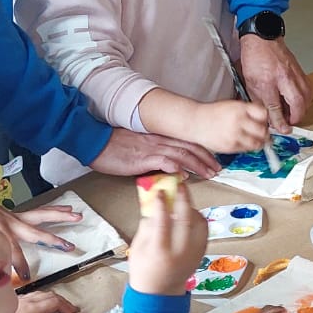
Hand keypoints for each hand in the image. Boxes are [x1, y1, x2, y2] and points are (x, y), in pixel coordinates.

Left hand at [0, 201, 80, 281]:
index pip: (12, 250)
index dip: (20, 264)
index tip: (27, 277)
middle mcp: (11, 223)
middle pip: (35, 232)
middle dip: (53, 240)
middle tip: (69, 246)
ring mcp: (16, 217)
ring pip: (42, 215)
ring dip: (61, 216)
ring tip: (77, 215)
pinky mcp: (17, 214)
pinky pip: (40, 211)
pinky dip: (55, 208)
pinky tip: (67, 207)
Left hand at [3, 291, 82, 312]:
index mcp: (33, 308)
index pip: (56, 302)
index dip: (66, 307)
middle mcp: (29, 300)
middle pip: (52, 295)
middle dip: (64, 302)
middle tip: (71, 310)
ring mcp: (22, 299)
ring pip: (44, 293)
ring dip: (55, 299)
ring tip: (61, 307)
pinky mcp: (17, 300)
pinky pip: (36, 294)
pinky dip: (45, 298)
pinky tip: (44, 304)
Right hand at [88, 128, 221, 179]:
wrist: (94, 141)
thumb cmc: (113, 146)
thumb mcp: (139, 146)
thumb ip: (155, 153)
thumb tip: (171, 166)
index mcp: (158, 137)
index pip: (186, 141)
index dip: (202, 150)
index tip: (213, 160)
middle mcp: (159, 140)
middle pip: (190, 146)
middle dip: (207, 158)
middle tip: (218, 169)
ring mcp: (152, 148)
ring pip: (182, 154)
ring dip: (198, 165)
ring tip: (210, 174)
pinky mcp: (143, 157)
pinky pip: (164, 161)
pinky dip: (176, 168)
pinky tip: (184, 175)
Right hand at [127, 178, 205, 296]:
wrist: (160, 293)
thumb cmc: (144, 269)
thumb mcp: (138, 248)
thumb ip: (147, 225)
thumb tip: (155, 202)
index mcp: (160, 250)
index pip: (163, 221)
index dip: (162, 203)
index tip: (160, 191)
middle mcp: (180, 251)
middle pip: (186, 218)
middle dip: (184, 198)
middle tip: (180, 185)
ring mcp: (194, 252)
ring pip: (200, 223)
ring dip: (192, 208)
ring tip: (183, 201)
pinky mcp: (202, 253)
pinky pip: (204, 230)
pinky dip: (198, 218)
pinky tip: (189, 214)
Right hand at [192, 99, 271, 153]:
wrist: (195, 121)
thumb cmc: (214, 113)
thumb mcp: (232, 105)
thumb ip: (248, 111)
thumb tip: (264, 119)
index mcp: (240, 108)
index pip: (263, 114)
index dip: (265, 119)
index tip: (263, 121)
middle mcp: (239, 121)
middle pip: (263, 130)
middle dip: (264, 133)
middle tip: (262, 133)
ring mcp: (235, 134)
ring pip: (257, 143)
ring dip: (259, 142)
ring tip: (255, 140)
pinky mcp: (230, 146)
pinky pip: (246, 149)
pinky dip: (248, 147)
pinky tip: (243, 142)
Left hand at [239, 34, 312, 132]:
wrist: (263, 39)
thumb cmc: (256, 58)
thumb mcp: (251, 83)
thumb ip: (260, 101)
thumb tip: (267, 115)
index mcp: (268, 81)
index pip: (276, 107)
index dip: (279, 121)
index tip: (282, 129)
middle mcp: (285, 78)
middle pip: (297, 104)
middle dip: (295, 117)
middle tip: (289, 123)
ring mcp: (295, 74)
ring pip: (306, 98)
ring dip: (301, 109)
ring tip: (292, 113)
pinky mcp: (301, 73)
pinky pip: (308, 90)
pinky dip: (305, 100)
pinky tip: (298, 102)